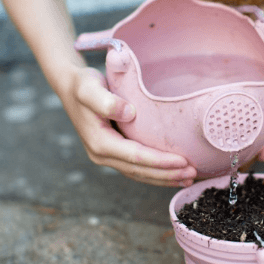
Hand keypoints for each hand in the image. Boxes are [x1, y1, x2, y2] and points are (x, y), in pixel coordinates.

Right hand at [61, 66, 196, 186]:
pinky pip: (137, 168)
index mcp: (99, 142)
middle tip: (192, 174)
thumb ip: (105, 100)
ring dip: (164, 178)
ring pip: (139, 174)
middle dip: (167, 175)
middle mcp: (102, 154)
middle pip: (140, 171)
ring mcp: (107, 156)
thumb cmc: (82, 84)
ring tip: (188, 178)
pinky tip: (173, 174)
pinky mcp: (114, 153)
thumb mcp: (89, 87)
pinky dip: (156, 173)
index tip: (183, 161)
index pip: (136, 157)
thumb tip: (129, 113)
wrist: (71, 87)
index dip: (160, 161)